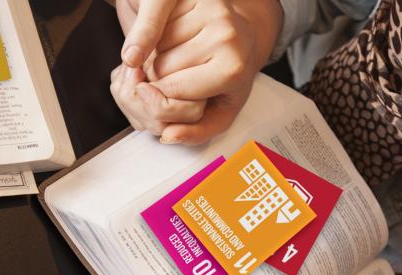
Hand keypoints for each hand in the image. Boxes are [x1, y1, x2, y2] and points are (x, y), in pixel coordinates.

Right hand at [114, 0, 281, 143]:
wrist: (245, 36)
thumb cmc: (231, 75)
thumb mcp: (222, 110)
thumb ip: (196, 131)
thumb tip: (169, 136)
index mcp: (232, 68)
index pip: (173, 90)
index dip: (167, 96)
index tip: (179, 94)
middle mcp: (225, 35)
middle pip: (162, 67)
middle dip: (162, 75)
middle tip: (181, 75)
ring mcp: (211, 11)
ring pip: (156, 43)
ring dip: (159, 54)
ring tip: (181, 57)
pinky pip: (158, 21)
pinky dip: (159, 33)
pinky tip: (177, 39)